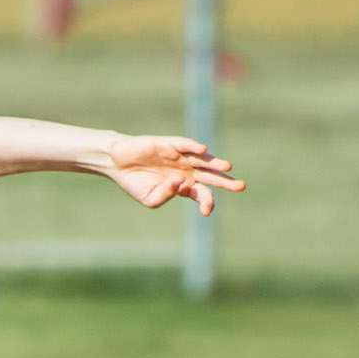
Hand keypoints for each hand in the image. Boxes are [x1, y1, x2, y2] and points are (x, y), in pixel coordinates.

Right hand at [103, 135, 244, 215]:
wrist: (117, 165)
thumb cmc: (136, 183)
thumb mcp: (151, 199)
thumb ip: (166, 195)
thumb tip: (179, 182)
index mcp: (184, 185)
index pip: (202, 194)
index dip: (207, 202)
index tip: (206, 212)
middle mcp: (185, 170)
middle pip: (210, 176)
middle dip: (225, 181)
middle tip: (241, 186)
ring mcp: (178, 157)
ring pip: (201, 159)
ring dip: (214, 163)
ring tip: (228, 166)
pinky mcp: (167, 145)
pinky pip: (183, 145)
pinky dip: (192, 147)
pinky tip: (203, 150)